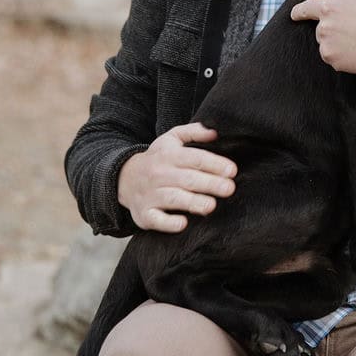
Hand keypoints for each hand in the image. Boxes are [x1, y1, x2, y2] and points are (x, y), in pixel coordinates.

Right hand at [117, 122, 235, 232]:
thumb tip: (215, 131)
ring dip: (193, 202)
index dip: (214, 164)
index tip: (232, 170)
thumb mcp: (171, 139)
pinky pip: (156, 219)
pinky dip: (168, 223)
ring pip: (173, 198)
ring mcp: (150, 195)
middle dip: (210, 184)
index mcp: (168, 155)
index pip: (194, 158)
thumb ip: (194, 132)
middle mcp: (159, 174)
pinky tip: (183, 223)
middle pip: (187, 179)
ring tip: (211, 205)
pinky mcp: (144, 214)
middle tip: (229, 188)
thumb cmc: (157, 159)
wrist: (122, 178)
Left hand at [290, 0, 355, 74]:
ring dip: (331, 35)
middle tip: (296, 15)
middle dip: (299, 12)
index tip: (310, 1)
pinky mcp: (329, 53)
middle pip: (306, 10)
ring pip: (321, 34)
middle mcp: (327, 11)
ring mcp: (326, 33)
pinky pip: (329, 52)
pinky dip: (339, 53)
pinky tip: (355, 51)